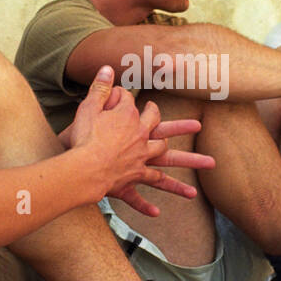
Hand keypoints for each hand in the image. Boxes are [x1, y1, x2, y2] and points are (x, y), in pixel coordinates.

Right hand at [68, 66, 215, 215]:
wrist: (82, 166)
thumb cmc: (83, 135)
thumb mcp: (89, 106)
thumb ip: (100, 88)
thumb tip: (107, 67)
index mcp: (133, 123)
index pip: (141, 111)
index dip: (139, 106)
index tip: (138, 102)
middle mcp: (142, 143)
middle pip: (166, 134)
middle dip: (182, 128)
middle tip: (198, 124)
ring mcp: (138, 165)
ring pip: (163, 171)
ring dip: (178, 182)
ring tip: (196, 187)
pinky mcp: (126, 183)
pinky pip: (136, 197)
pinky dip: (144, 206)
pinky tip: (156, 213)